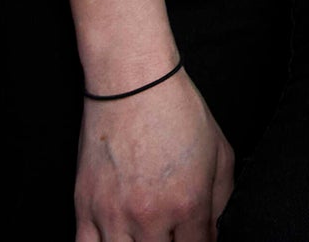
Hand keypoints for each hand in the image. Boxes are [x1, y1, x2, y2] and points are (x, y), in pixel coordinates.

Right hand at [74, 68, 233, 241]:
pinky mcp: (85, 207)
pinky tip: (116, 238)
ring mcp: (114, 215)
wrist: (132, 83)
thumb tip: (217, 230)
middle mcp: (150, 217)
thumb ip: (222, 199)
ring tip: (146, 234)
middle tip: (171, 230)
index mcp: (188, 204)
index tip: (196, 237)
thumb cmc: (177, 110)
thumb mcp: (219, 151)